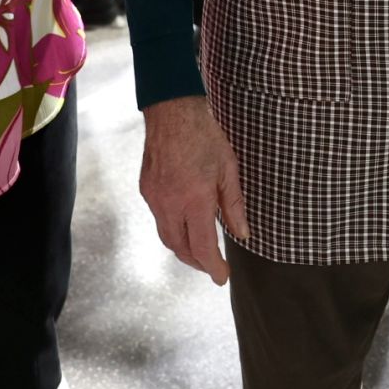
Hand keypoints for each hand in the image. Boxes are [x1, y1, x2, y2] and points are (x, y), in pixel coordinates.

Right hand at [138, 96, 249, 283]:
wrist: (172, 111)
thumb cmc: (204, 135)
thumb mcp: (229, 170)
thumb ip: (233, 206)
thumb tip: (242, 234)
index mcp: (194, 200)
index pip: (203, 247)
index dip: (213, 268)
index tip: (222, 277)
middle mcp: (170, 204)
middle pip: (181, 249)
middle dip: (197, 263)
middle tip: (213, 266)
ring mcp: (154, 198)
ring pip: (167, 237)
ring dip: (183, 249)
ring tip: (200, 250)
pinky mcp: (146, 190)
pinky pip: (159, 219)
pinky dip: (173, 229)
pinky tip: (186, 223)